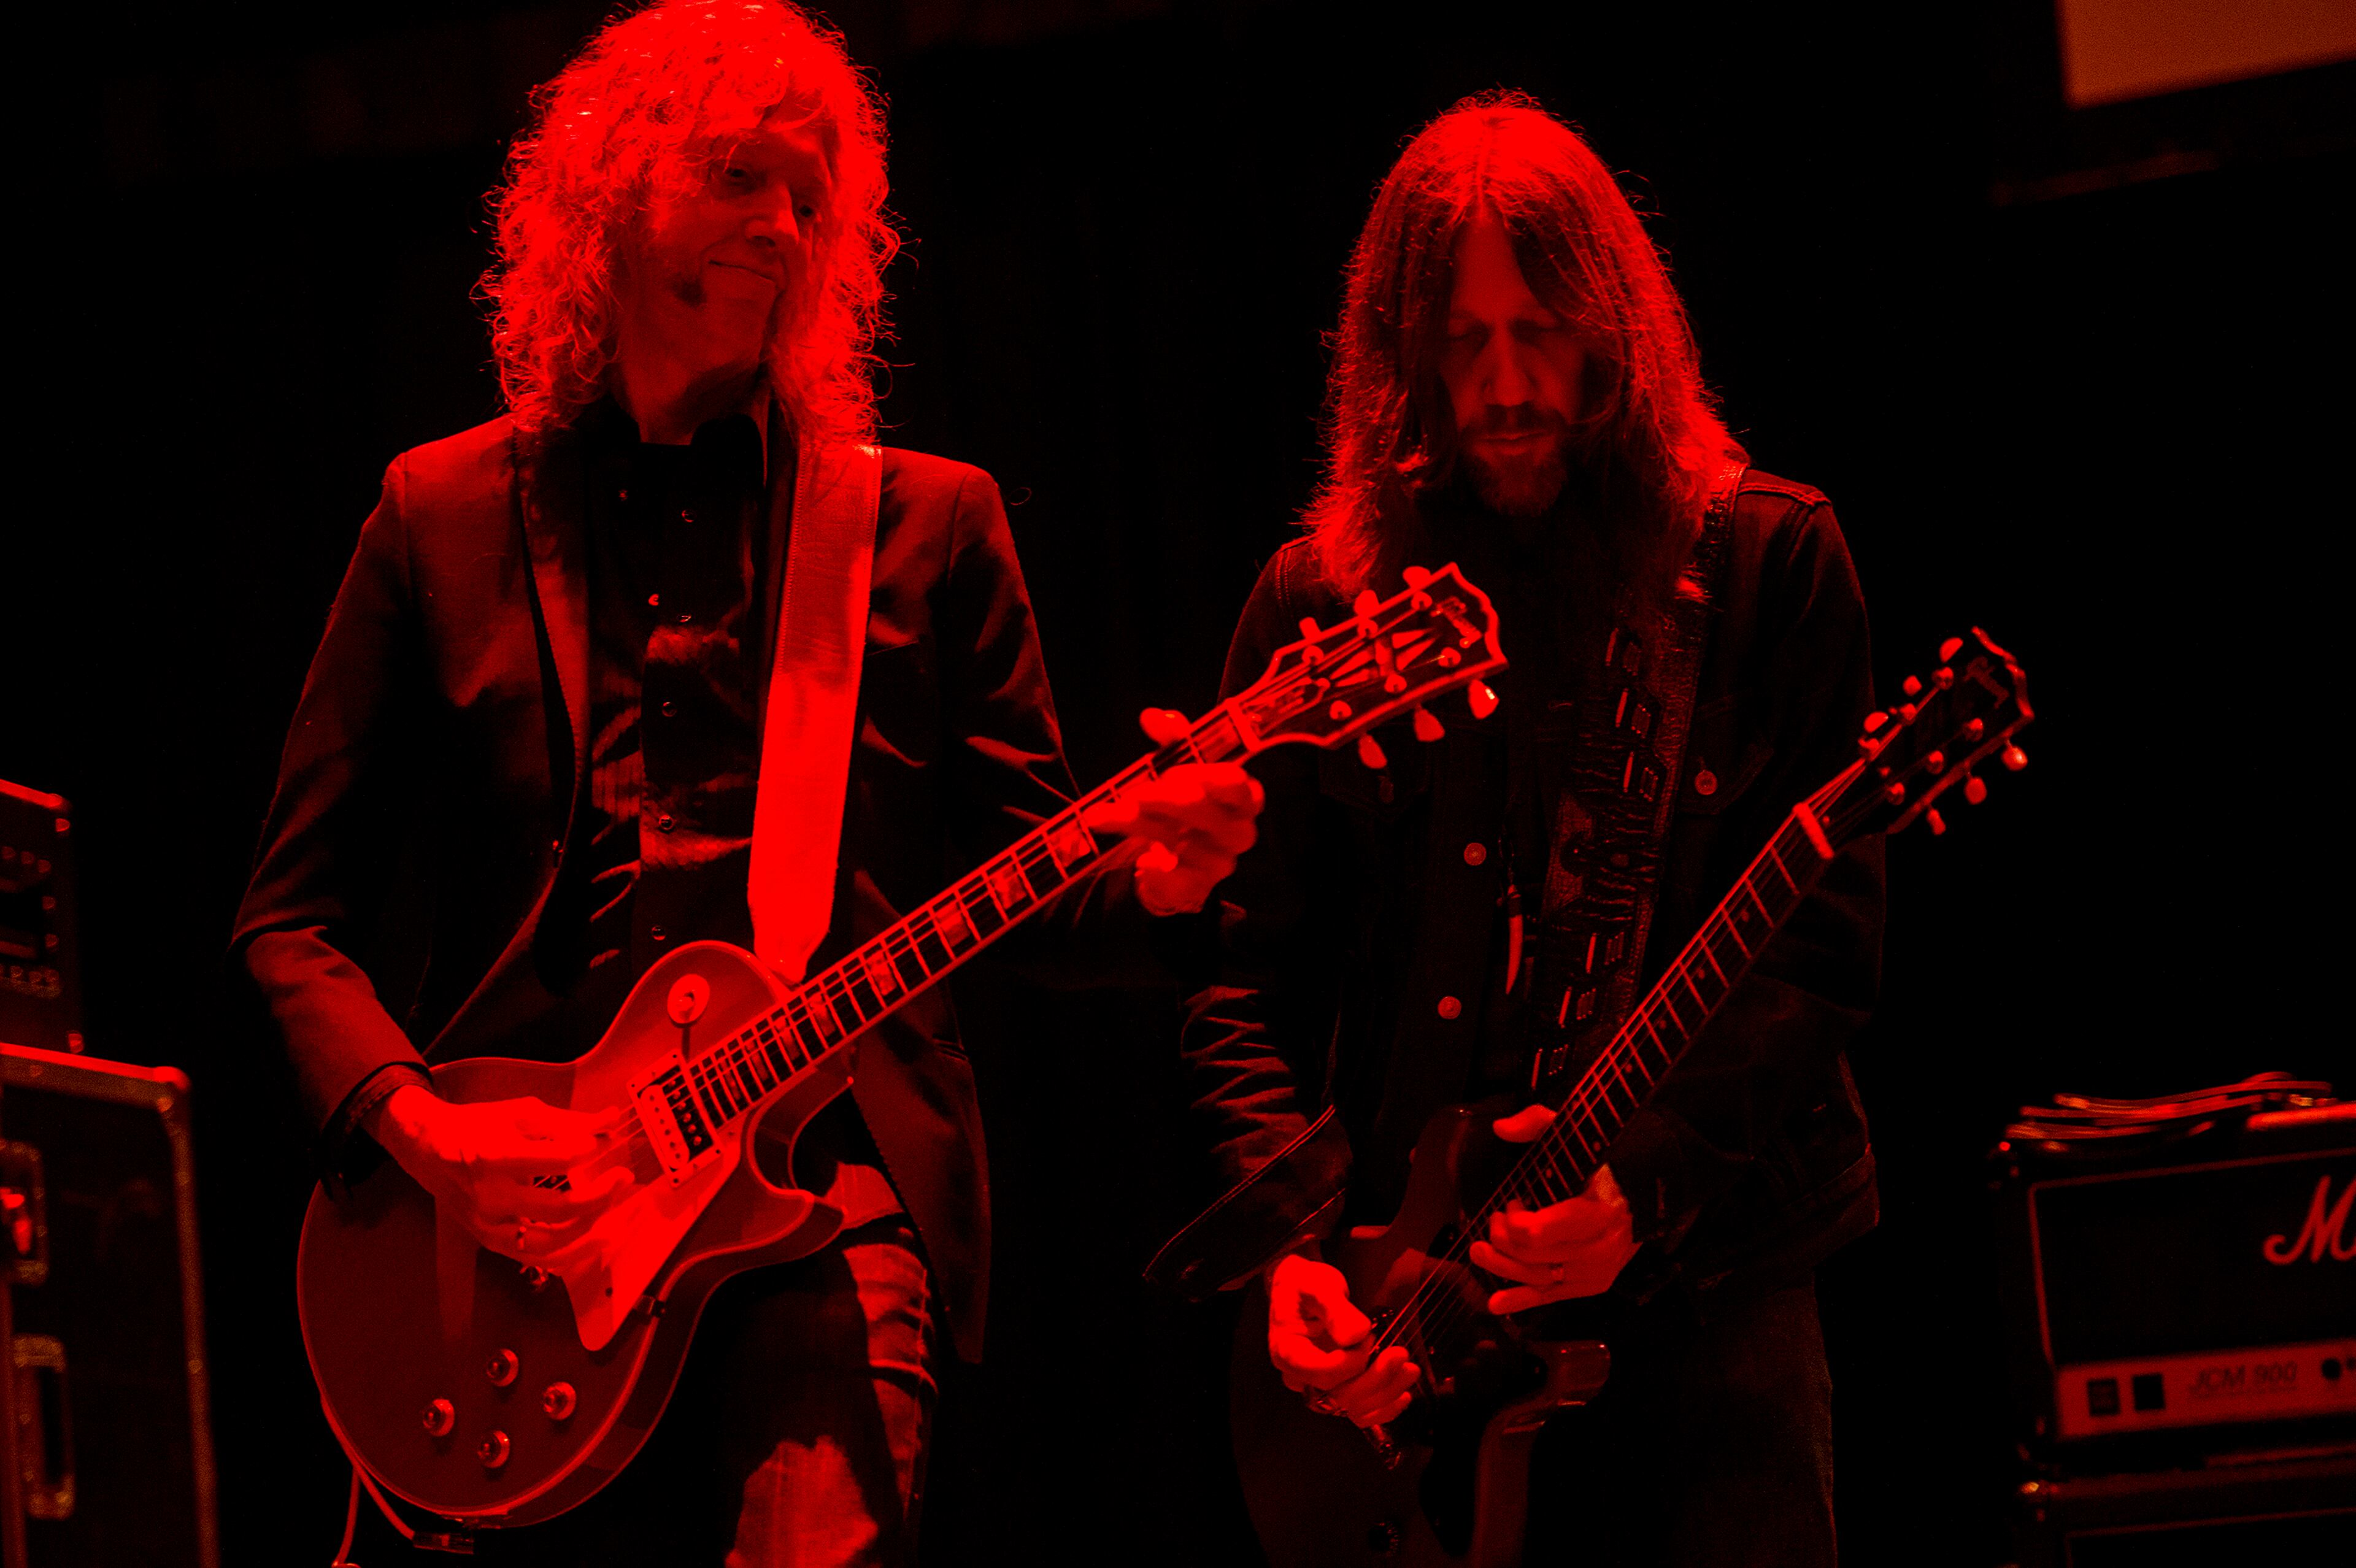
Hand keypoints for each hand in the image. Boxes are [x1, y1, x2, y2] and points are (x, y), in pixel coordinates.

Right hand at [366, 1084, 634, 1261]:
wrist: (427, 1148)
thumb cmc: (477, 1126)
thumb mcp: (520, 1113)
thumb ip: (569, 1121)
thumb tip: (612, 1121)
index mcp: (494, 1155)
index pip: (555, 1159)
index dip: (587, 1151)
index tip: (604, 1142)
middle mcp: (489, 1196)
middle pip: (557, 1208)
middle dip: (600, 1196)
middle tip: (623, 1177)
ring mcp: (488, 1225)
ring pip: (550, 1244)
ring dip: (591, 1232)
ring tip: (616, 1214)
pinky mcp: (490, 1241)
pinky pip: (536, 1258)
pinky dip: (569, 1253)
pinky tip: (595, 1239)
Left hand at [1083, 708, 1262, 915]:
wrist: (1175, 865)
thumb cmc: (1184, 807)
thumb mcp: (1181, 768)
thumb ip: (1174, 739)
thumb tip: (1153, 716)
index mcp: (1245, 798)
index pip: (1234, 781)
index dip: (1200, 772)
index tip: (1169, 770)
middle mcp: (1239, 831)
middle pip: (1200, 807)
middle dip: (1162, 796)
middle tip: (1134, 791)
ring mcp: (1221, 862)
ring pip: (1176, 837)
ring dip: (1135, 822)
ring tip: (1101, 814)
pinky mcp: (1198, 886)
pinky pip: (1170, 872)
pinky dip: (1148, 861)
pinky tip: (1137, 855)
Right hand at [1265, 1251, 1418, 1426]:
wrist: (1302, 1290)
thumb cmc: (1306, 1285)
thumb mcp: (1319, 1287)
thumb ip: (1335, 1310)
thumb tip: (1356, 1335)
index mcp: (1286, 1353)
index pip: (1322, 1373)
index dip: (1351, 1362)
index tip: (1370, 1337)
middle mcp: (1299, 1378)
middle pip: (1339, 1396)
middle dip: (1376, 1378)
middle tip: (1401, 1353)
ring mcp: (1317, 1387)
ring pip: (1353, 1408)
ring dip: (1385, 1393)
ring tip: (1410, 1369)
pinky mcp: (1335, 1389)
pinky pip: (1358, 1412)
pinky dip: (1382, 1408)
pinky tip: (1403, 1396)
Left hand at [1466, 1105, 1639, 1313]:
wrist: (1645, 1201)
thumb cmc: (1605, 1167)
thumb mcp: (1579, 1137)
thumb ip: (1539, 1124)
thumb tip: (1501, 1128)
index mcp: (1596, 1213)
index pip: (1538, 1233)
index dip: (1514, 1222)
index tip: (1515, 1201)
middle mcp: (1596, 1250)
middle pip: (1530, 1255)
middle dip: (1502, 1237)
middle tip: (1497, 1218)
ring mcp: (1593, 1273)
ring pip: (1534, 1278)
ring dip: (1500, 1265)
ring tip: (1478, 1250)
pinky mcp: (1589, 1286)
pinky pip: (1550, 1297)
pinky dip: (1520, 1301)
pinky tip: (1495, 1304)